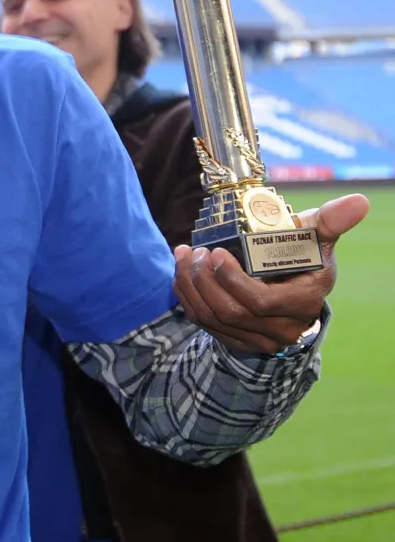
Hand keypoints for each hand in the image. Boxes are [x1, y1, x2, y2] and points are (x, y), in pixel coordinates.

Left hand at [172, 193, 369, 354]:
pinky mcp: (235, 340)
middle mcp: (281, 327)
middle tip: (194, 252)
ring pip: (212, 318)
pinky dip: (188, 297)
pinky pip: (203, 323)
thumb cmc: (303, 260)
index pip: (260, 301)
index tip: (216, 252)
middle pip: (231, 311)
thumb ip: (330, 221)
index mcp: (302, 302)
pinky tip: (182, 274)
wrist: (293, 294)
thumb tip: (358, 201)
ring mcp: (256, 338)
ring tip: (183, 257)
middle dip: (205, 280)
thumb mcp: (316, 240)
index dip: (233, 279)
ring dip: (190, 286)